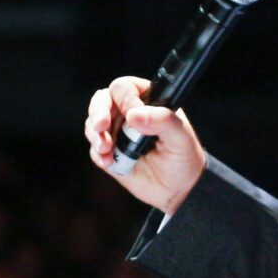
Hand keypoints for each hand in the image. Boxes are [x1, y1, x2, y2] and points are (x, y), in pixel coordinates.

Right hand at [84, 75, 207, 216]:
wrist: (178, 189)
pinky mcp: (110, 152)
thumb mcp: (181, 138)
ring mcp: (118, 132)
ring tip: (107, 150)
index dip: (124, 99)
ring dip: (95, 136)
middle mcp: (129, 113)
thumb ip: (163, 121)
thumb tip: (134, 115)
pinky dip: (98, 155)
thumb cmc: (184, 158)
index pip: (125, 88)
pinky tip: (109, 163)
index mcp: (148, 101)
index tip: (131, 117)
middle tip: (101, 126)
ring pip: (93, 123)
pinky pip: (94, 148)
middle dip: (98, 112)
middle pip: (102, 100)